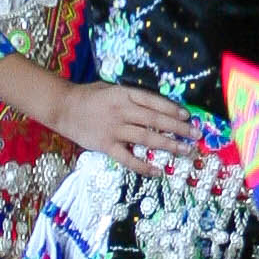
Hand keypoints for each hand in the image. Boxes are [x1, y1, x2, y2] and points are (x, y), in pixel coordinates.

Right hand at [55, 80, 205, 172]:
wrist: (62, 107)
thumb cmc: (88, 96)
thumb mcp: (111, 88)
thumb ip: (131, 96)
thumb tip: (155, 105)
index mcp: (124, 95)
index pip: (154, 102)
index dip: (172, 109)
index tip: (187, 116)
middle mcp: (122, 111)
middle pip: (155, 121)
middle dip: (178, 128)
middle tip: (196, 135)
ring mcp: (114, 130)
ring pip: (147, 138)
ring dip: (168, 145)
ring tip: (185, 151)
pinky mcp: (106, 146)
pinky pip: (128, 158)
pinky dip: (143, 165)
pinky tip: (157, 171)